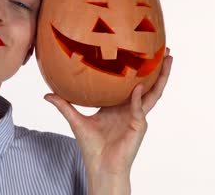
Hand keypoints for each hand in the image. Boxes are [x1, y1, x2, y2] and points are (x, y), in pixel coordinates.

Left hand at [44, 48, 172, 191]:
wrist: (100, 165)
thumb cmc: (91, 146)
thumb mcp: (75, 120)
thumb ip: (63, 105)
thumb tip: (46, 94)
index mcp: (117, 105)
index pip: (128, 83)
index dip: (133, 68)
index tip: (135, 50)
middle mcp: (129, 108)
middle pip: (146, 84)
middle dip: (156, 68)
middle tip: (163, 48)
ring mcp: (137, 116)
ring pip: (152, 93)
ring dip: (161, 77)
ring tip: (168, 59)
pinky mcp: (139, 126)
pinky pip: (139, 108)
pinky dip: (138, 97)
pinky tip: (137, 86)